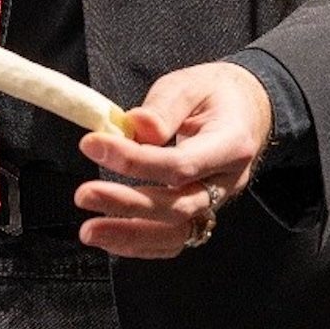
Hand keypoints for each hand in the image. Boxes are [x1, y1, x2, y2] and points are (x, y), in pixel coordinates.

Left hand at [72, 61, 272, 258]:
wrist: (246, 110)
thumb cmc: (215, 94)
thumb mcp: (191, 85)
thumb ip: (164, 107)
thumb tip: (135, 126)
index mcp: (231, 145)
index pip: (181, 164)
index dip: (135, 161)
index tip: (93, 145)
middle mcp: (226, 182)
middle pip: (178, 207)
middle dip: (127, 205)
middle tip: (83, 195)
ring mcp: (215, 202)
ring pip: (176, 233)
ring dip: (130, 235)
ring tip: (89, 232)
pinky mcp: (200, 212)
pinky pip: (174, 238)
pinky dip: (141, 243)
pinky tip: (109, 238)